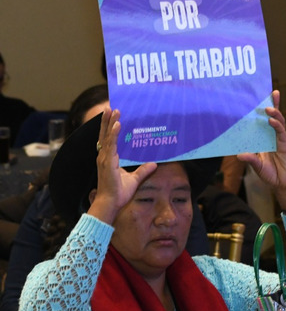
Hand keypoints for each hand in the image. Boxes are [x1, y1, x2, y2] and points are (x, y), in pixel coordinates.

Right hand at [88, 109, 157, 224]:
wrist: (110, 203)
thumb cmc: (119, 193)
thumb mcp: (135, 179)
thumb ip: (143, 170)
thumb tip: (154, 164)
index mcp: (108, 159)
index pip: (108, 140)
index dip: (109, 128)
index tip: (113, 117)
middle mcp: (105, 157)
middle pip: (105, 134)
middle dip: (107, 120)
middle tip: (111, 107)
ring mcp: (105, 159)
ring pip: (107, 136)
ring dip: (110, 122)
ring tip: (113, 110)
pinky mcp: (108, 162)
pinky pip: (111, 145)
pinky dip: (113, 134)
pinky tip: (117, 124)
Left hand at [236, 90, 285, 206]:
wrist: (283, 184)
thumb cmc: (270, 174)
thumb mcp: (257, 166)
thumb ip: (250, 159)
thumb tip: (239, 155)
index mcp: (262, 139)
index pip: (260, 121)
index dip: (260, 111)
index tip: (256, 98)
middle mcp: (271, 136)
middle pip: (272, 117)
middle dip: (272, 104)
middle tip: (270, 93)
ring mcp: (279, 139)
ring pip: (278, 121)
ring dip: (274, 113)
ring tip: (268, 107)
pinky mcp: (285, 144)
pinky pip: (281, 132)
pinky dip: (277, 125)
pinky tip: (272, 120)